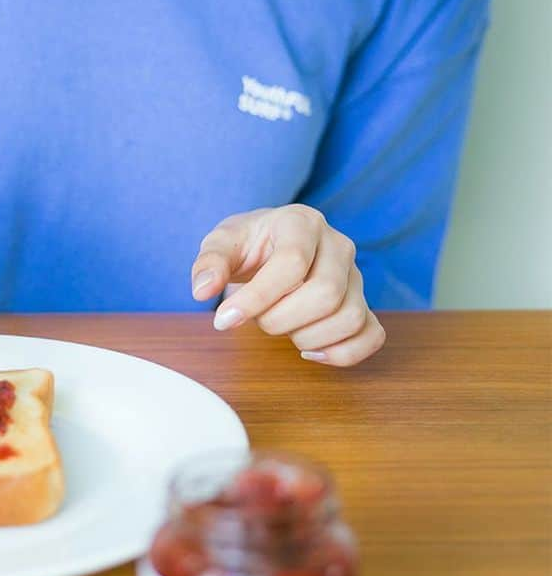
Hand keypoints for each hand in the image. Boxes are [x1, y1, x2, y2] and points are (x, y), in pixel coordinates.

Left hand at [190, 205, 385, 366]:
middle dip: (281, 319)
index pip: (292, 263)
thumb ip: (210, 262)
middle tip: (259, 319)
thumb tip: (203, 290)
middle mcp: (338, 245)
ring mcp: (356, 276)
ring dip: (307, 337)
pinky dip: (343, 353)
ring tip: (282, 327)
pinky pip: (372, 336)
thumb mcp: (222, 243)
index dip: (257, 298)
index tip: (224, 319)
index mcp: (302, 222)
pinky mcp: (364, 304)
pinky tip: (310, 350)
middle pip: (326, 294)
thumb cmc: (248, 244)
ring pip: (350, 317)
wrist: (272, 245)